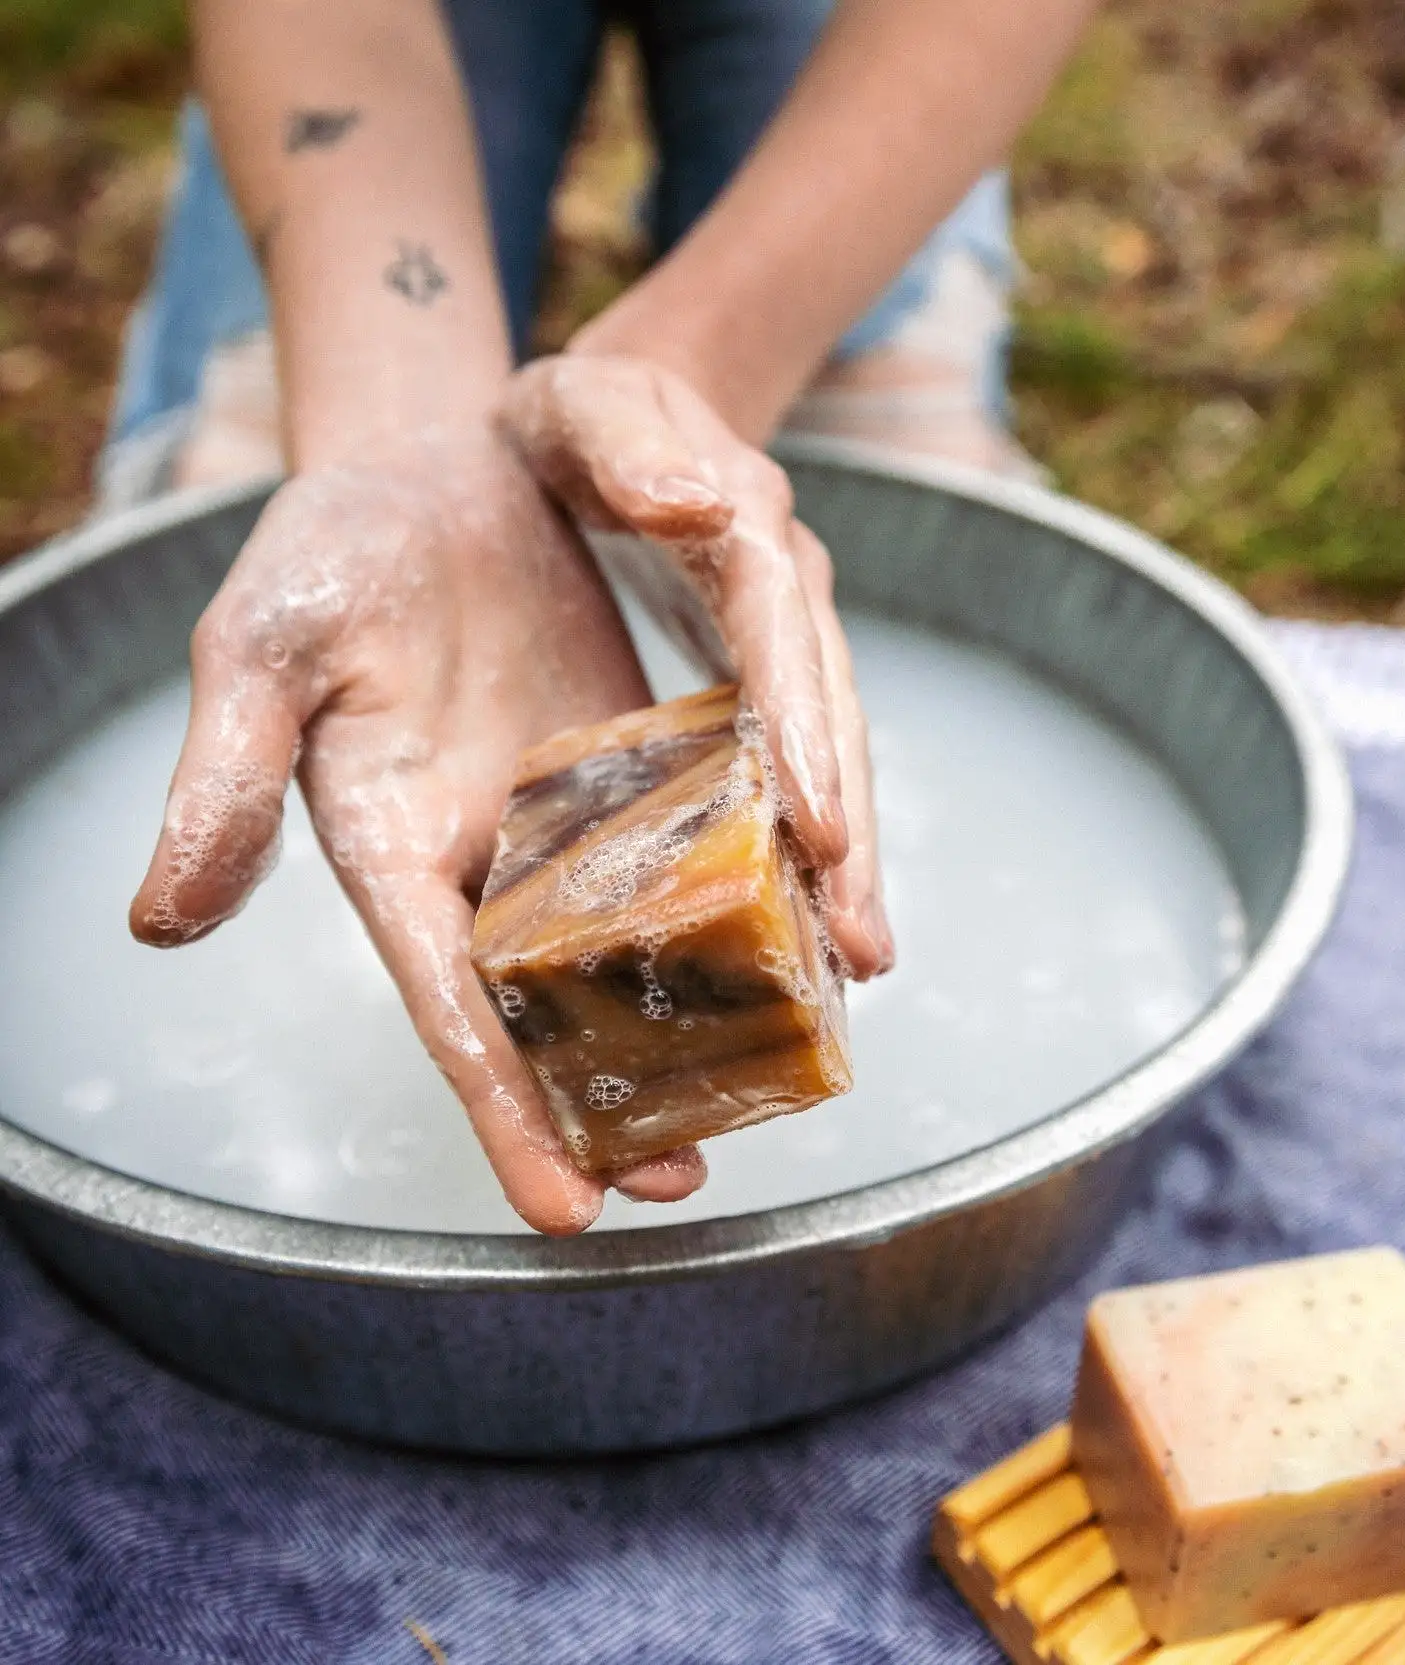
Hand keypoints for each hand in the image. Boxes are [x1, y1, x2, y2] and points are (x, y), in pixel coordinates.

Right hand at [128, 423, 706, 1232]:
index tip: (563, 1210)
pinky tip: (800, 946)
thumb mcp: (265, 646)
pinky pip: (692, 850)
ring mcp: (565, 819)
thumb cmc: (335, 556)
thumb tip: (158, 922)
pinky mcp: (635, 767)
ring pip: (631, 942)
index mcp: (388, 847)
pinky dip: (738, 900)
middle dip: (607, 1101)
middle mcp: (482, 856)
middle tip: (683, 1185)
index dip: (500, 1103)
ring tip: (760, 1096)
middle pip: (549, 1005)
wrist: (437, 475)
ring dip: (690, 1018)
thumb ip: (226, 778)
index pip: (446, 999)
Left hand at [498, 351, 893, 978]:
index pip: (781, 631)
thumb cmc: (575, 416)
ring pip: (823, 758)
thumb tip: (696, 501)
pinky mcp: (754, 687)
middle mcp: (780, 598)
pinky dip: (798, 845)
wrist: (601, 424)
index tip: (819, 828)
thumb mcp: (578, 400)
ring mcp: (778, 647)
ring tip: (854, 965)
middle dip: (848, 833)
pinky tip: (799, 923)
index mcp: (740, 526)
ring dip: (840, 861)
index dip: (804, 729)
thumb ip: (626, 437)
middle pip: (830, 721)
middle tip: (861, 946)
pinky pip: (786, 770)